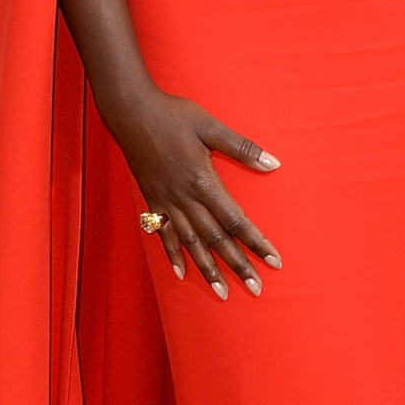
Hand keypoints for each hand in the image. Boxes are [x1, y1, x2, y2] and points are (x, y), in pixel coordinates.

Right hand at [110, 88, 281, 299]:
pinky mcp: (152, 200)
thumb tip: (274, 164)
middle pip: (216, 240)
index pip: (236, 221)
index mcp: (203, 182)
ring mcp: (166, 202)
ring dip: (208, 270)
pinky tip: (180, 273)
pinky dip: (173, 255)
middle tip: (256, 289)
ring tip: (223, 293)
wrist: (131, 111)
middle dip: (238, 265)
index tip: (274, 261)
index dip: (256, 242)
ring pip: (191, 244)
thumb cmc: (173, 115)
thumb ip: (242, 148)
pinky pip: (163, 234)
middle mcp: (185, 199)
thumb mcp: (211, 126)